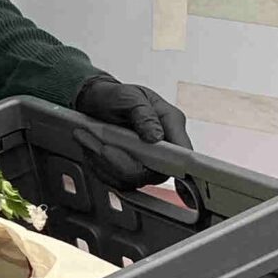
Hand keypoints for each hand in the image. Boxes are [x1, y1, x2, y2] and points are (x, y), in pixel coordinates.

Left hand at [71, 73, 191, 188]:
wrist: (94, 102)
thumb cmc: (116, 96)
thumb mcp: (130, 97)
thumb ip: (144, 115)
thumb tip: (156, 137)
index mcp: (170, 125)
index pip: (184, 152)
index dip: (179, 165)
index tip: (158, 164)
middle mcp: (162, 148)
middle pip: (154, 173)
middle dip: (124, 163)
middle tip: (103, 146)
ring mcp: (145, 162)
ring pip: (131, 179)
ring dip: (106, 163)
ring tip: (93, 141)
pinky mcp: (127, 172)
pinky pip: (115, 181)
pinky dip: (100, 168)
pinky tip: (93, 150)